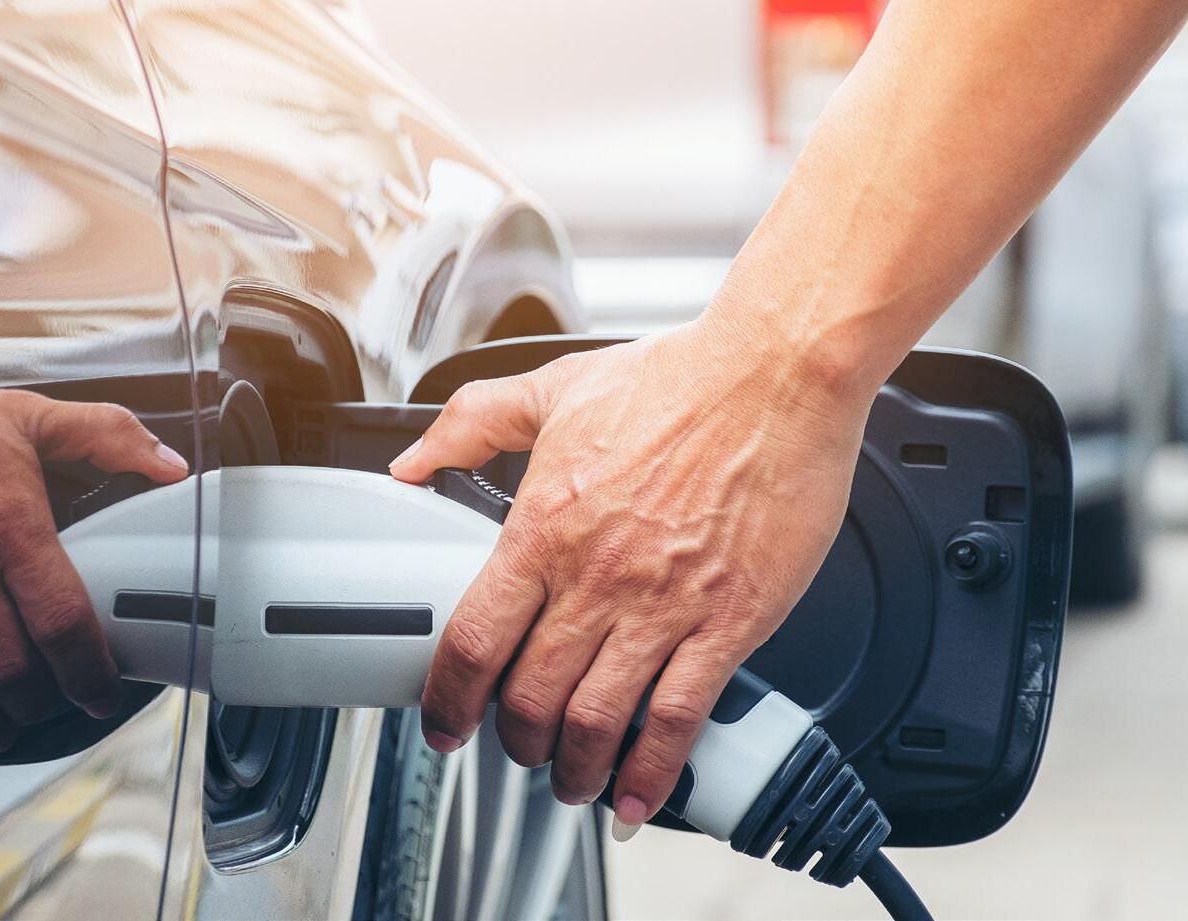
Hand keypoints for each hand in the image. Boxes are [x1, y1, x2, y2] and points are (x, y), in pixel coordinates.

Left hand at [389, 310, 873, 831]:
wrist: (776, 373)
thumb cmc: (679, 380)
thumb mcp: (553, 388)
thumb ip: (470, 424)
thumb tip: (412, 459)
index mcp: (543, 528)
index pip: (471, 641)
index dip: (447, 700)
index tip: (445, 724)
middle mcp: (595, 578)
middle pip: (528, 698)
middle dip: (514, 744)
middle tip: (519, 751)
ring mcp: (662, 608)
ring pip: (594, 723)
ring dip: (574, 770)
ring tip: (573, 780)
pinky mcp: (728, 623)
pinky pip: (677, 719)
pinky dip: (651, 773)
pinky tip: (639, 795)